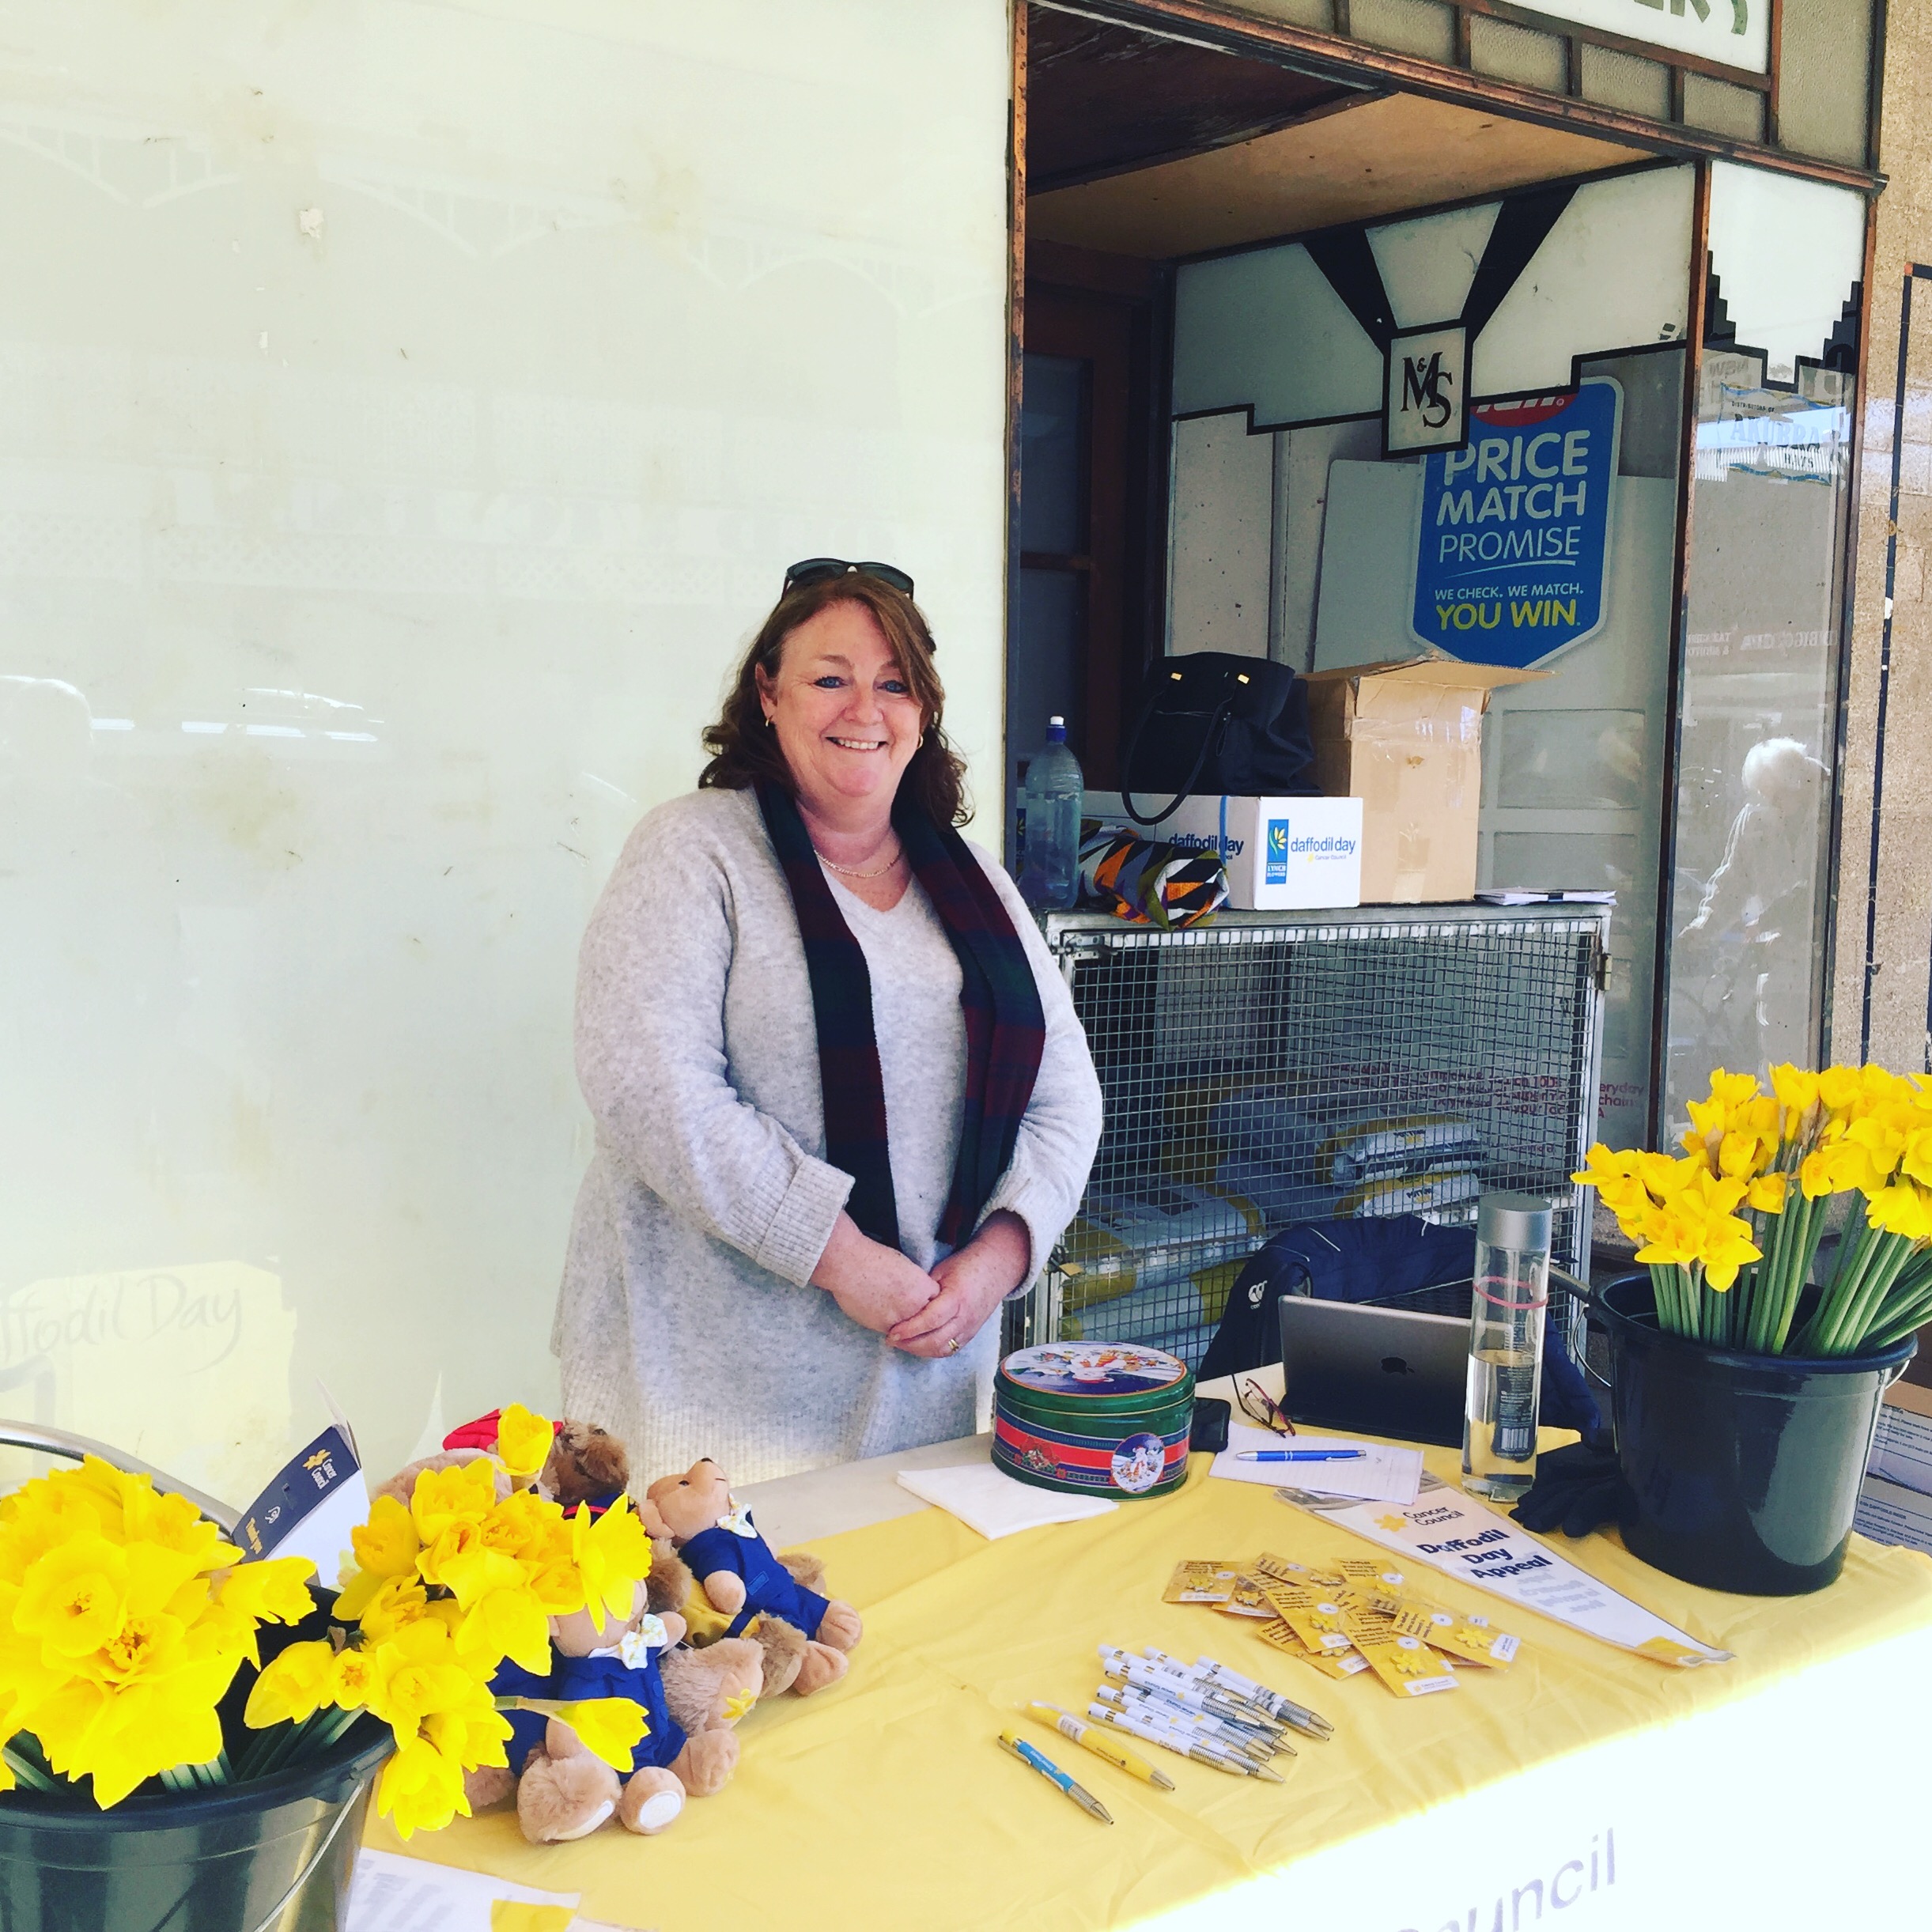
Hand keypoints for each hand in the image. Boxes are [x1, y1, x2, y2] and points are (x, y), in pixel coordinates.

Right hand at [811, 1212, 939, 1335]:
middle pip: (926, 1319)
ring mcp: (900, 1318)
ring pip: (910, 1330)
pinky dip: (890, 1328)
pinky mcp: (883, 1326)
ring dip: (905, 1326)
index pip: (935, 1301)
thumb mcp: (906, 1267)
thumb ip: (916, 1286)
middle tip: (909, 1312)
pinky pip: (893, 1333)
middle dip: (918, 1316)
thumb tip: (917, 1298)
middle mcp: (916, 1305)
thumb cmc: (874, 1258)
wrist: (849, 1264)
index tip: (923, 1300)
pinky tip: (880, 1315)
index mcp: (924, 1287)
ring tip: (893, 1315)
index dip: (928, 1300)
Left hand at [887, 1212, 1031, 1358]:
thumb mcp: (942, 1270)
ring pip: (942, 1349)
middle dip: (910, 1344)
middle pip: (935, 1340)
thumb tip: (901, 1303)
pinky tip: (918, 1346)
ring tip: (901, 1344)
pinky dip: (932, 1351)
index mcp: (957, 1298)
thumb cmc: (966, 1265)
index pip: (930, 1320)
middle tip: (891, 1340)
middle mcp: (965, 1317)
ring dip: (919, 1350)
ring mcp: (970, 1328)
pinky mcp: (971, 1334)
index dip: (909, 1329)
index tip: (892, 1331)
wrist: (996, 1268)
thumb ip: (924, 1289)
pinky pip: (950, 1349)